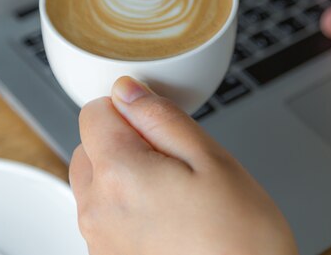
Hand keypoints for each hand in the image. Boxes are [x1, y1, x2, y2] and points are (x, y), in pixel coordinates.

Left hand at [69, 77, 297, 254]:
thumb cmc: (240, 236)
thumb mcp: (211, 158)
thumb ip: (161, 118)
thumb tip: (127, 90)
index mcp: (119, 174)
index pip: (93, 112)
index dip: (129, 110)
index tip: (158, 125)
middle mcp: (98, 210)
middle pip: (90, 147)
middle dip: (124, 142)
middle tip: (174, 161)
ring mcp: (100, 240)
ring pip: (96, 182)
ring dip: (124, 175)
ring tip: (175, 193)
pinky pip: (106, 215)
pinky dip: (128, 207)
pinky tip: (169, 218)